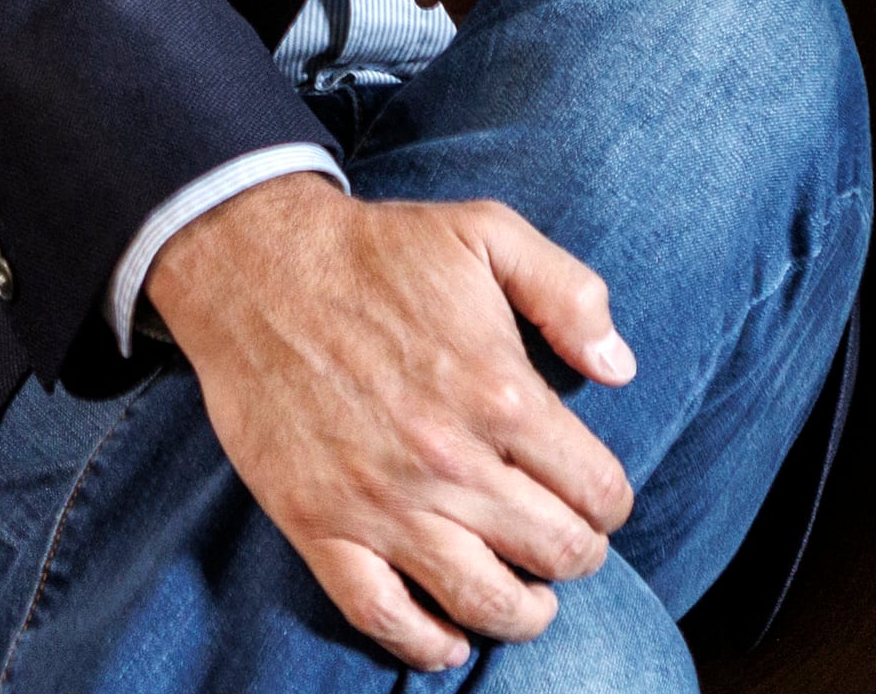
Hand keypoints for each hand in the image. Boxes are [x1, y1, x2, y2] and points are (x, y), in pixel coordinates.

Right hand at [143, 171, 636, 668]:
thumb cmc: (376, 249)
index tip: (597, 498)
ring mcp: (382, 501)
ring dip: (523, 611)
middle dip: (577, 554)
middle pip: (555, 552)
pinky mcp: (319, 523)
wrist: (255, 264)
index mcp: (501, 393)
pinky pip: (382, 614)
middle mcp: (449, 461)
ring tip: (529, 598)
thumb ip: (570, 293)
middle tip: (565, 541)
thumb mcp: (487, 231)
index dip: (610, 503)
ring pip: (483, 599)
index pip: (598, 491)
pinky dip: (425, 644)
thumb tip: (620, 368)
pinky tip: (449, 640)